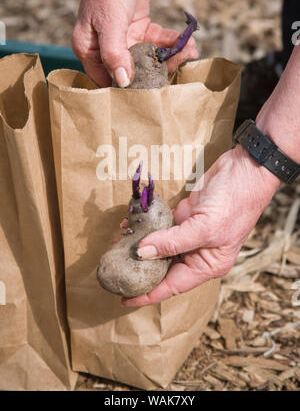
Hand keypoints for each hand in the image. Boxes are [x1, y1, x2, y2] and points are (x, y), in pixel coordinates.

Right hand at [72, 0, 197, 86]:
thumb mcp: (110, 20)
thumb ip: (115, 53)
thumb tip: (123, 82)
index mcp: (89, 50)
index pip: (107, 80)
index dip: (128, 89)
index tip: (151, 91)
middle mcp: (105, 48)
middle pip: (133, 71)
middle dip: (157, 69)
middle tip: (179, 62)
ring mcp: (124, 39)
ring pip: (149, 57)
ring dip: (170, 56)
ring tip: (188, 50)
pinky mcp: (140, 28)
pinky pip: (157, 42)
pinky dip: (171, 42)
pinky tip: (187, 41)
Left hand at [122, 145, 279, 306]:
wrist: (245, 169)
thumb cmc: (234, 203)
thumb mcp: (204, 228)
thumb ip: (172, 242)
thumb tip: (142, 253)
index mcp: (207, 264)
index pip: (172, 286)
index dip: (148, 294)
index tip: (125, 300)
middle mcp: (198, 253)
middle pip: (163, 267)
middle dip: (140, 267)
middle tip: (115, 267)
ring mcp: (190, 233)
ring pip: (160, 246)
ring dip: (140, 245)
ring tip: (118, 244)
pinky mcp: (184, 216)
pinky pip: (161, 226)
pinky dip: (146, 226)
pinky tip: (130, 224)